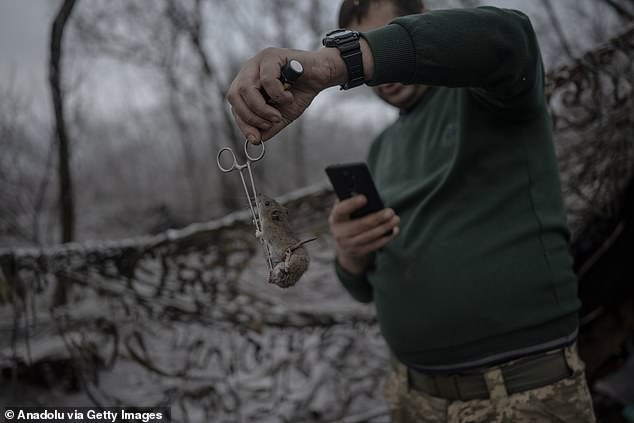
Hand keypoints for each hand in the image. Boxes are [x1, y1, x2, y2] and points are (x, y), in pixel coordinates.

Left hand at [226, 47, 343, 142]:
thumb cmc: (300, 92)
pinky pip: (266, 80)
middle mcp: (249, 70)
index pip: (235, 103)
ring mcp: (259, 61)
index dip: (243, 123)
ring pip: (246, 88)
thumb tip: (255, 140)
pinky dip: (278, 95)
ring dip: (262, 108)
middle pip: (234, 95)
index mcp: (248, 82)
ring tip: (278, 115)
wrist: (322, 75)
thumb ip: (268, 127)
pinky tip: (289, 97)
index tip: (255, 138)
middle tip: (269, 125)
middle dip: (249, 116)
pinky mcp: (271, 55)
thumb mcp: (282, 115)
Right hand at [329, 195, 399, 274]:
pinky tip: (394, 230)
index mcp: (335, 218)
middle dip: (376, 218)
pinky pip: (374, 245)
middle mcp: (339, 233)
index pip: (341, 210)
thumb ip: (352, 201)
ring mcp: (348, 245)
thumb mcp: (346, 210)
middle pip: (359, 226)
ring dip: (384, 228)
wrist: (344, 243)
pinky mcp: (358, 252)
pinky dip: (385, 238)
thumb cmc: (349, 219)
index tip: (364, 198)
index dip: (351, 204)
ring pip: (369, 236)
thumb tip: (365, 192)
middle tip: (390, 212)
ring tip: (396, 219)